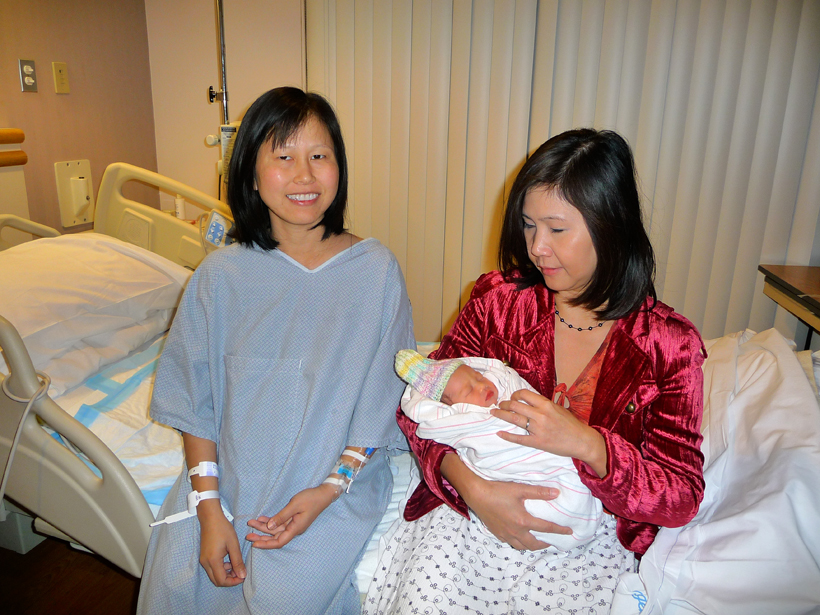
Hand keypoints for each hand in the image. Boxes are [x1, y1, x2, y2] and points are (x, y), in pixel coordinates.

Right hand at [197, 500, 245, 586]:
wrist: (211, 518)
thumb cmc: (223, 529)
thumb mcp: (233, 545)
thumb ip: (238, 561)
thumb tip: (242, 576)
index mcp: (213, 561)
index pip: (222, 580)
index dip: (233, 582)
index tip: (243, 576)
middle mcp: (205, 563)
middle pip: (216, 580)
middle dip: (229, 579)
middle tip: (240, 572)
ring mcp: (203, 560)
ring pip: (214, 575)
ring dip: (225, 574)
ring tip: (236, 564)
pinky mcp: (204, 556)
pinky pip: (212, 568)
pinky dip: (221, 568)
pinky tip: (229, 560)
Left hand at [246, 484, 336, 548]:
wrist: (323, 494)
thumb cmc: (311, 498)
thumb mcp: (295, 505)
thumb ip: (281, 516)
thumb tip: (269, 527)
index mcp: (296, 528)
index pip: (279, 542)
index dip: (266, 544)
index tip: (254, 544)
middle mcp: (294, 529)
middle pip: (275, 537)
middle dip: (261, 537)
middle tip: (248, 535)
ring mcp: (294, 524)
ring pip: (276, 530)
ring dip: (264, 527)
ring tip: (252, 523)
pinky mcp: (294, 519)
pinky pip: (280, 523)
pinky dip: (271, 521)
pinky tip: (262, 519)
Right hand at [440, 453, 571, 550]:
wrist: (476, 494)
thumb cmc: (498, 490)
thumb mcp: (520, 489)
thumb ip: (539, 492)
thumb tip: (556, 494)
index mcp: (523, 521)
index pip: (546, 528)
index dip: (559, 530)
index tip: (569, 532)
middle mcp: (516, 531)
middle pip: (534, 544)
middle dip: (545, 544)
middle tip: (552, 541)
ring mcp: (505, 534)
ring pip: (522, 546)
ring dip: (532, 546)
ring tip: (537, 541)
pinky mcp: (497, 533)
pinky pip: (510, 543)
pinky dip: (518, 542)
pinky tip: (519, 537)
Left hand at [493, 389, 606, 476]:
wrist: (582, 440)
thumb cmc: (571, 424)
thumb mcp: (558, 408)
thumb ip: (543, 405)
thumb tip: (528, 401)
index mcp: (546, 404)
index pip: (524, 394)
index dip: (514, 395)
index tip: (512, 398)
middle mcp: (541, 415)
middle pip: (515, 405)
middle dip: (504, 404)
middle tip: (499, 405)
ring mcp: (538, 429)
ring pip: (514, 419)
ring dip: (502, 415)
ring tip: (495, 413)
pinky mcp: (538, 442)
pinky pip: (519, 438)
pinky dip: (507, 436)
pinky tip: (499, 433)